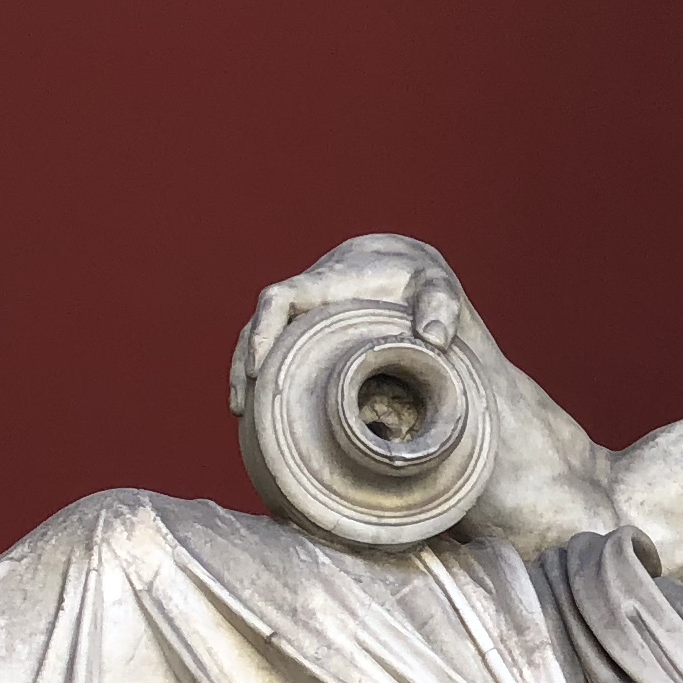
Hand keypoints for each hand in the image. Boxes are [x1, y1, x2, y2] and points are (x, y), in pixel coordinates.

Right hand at [229, 236, 469, 416]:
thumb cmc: (416, 281)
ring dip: (244, 373)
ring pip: (257, 341)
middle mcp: (304, 302)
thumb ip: (441, 306)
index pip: (279, 299)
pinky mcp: (305, 336)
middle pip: (256, 326)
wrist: (401, 268)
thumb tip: (435, 340)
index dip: (262, 330)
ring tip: (241, 414)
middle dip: (243, 364)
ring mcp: (301, 319)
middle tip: (242, 408)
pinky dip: (264, 377)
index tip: (257, 367)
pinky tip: (262, 411)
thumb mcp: (436, 287)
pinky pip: (274, 353)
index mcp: (326, 286)